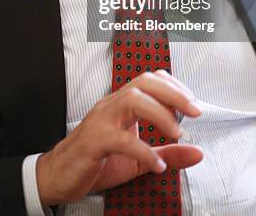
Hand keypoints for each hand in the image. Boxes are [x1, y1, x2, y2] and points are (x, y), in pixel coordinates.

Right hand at [36, 70, 202, 205]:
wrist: (58, 175)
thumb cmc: (95, 161)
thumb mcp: (138, 159)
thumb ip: (167, 153)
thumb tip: (197, 152)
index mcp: (122, 105)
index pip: (150, 80)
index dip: (174, 86)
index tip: (193, 103)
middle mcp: (112, 106)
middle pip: (144, 83)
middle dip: (173, 93)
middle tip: (195, 111)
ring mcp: (101, 120)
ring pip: (132, 100)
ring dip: (160, 113)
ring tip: (177, 133)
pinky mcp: (93, 141)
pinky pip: (120, 139)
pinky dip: (143, 151)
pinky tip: (156, 164)